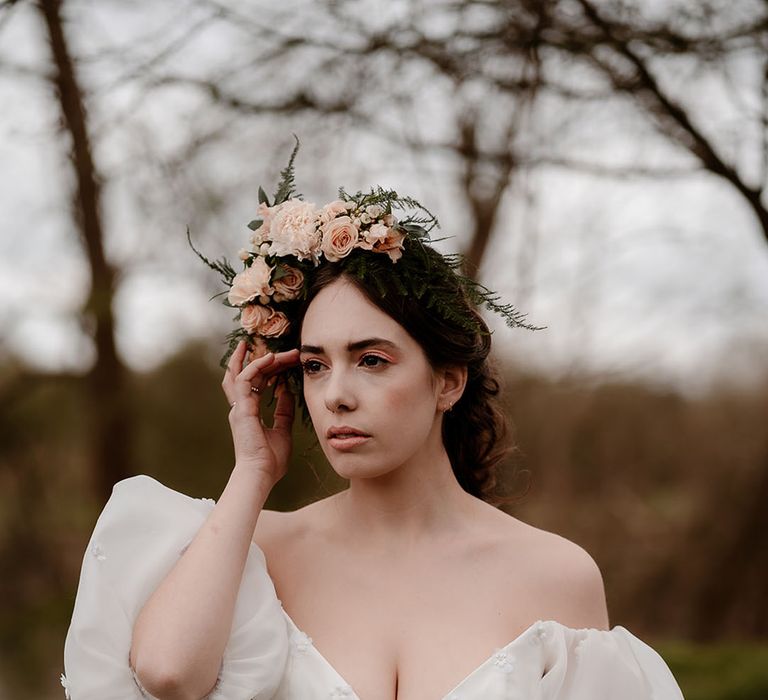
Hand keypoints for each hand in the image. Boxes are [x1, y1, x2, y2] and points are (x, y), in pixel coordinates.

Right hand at [221, 340, 300, 486]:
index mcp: (248, 413)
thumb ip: (283, 411)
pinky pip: (245, 379)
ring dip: (257, 357)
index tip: (284, 361)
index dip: (267, 370)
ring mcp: (238, 407)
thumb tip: (287, 392)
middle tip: (282, 349)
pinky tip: (270, 358)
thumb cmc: (270, 460)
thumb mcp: (283, 430)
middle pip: (246, 374)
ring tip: (271, 346)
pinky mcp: (241, 408)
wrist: (261, 474)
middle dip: (262, 359)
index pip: (254, 383)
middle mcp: (240, 407)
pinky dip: (256, 366)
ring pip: (242, 373)